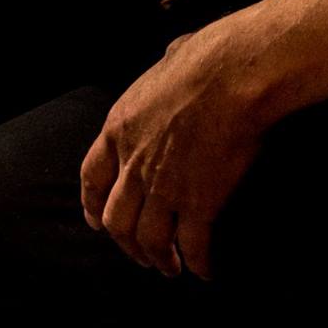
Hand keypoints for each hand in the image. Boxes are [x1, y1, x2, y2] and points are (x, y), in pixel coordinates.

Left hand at [79, 24, 266, 281]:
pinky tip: (206, 271)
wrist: (234, 74)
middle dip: (127, 244)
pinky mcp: (200, 203)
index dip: (92, 204)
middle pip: (118, 221)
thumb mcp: (166, 61)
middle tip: (140, 254)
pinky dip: (198, 264)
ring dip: (159, 260)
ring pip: (150, 242)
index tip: (96, 219)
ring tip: (170, 268)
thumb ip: (161, 78)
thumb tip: (174, 61)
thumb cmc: (207, 57)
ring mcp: (165, 188)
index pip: (92, 178)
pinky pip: (193, 247)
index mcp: (120, 129)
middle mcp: (135, 165)